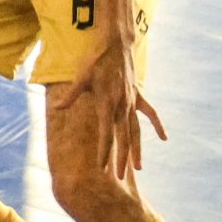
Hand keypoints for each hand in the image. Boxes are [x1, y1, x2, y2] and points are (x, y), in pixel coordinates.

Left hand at [48, 37, 163, 178]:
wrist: (115, 43)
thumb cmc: (94, 59)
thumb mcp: (80, 77)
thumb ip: (71, 95)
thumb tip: (57, 107)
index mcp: (106, 104)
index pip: (105, 135)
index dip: (104, 153)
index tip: (102, 169)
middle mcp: (121, 106)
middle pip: (122, 138)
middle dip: (120, 159)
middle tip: (118, 178)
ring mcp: (132, 101)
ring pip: (136, 131)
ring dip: (137, 149)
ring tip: (139, 168)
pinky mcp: (138, 95)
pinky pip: (151, 113)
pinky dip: (157, 125)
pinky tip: (165, 139)